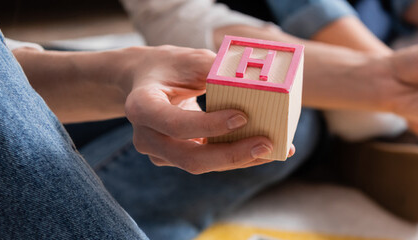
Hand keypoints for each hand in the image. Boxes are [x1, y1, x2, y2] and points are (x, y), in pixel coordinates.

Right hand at [121, 46, 293, 173]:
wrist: (143, 80)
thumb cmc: (170, 66)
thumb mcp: (190, 59)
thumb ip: (216, 70)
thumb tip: (255, 81)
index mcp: (141, 106)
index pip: (175, 124)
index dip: (209, 126)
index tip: (242, 117)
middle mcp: (146, 136)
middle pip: (190, 158)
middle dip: (232, 155)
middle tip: (267, 144)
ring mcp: (160, 152)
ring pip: (202, 165)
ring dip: (241, 159)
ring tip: (277, 149)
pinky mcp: (176, 158)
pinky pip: (208, 162)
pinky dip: (237, 157)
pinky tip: (265, 150)